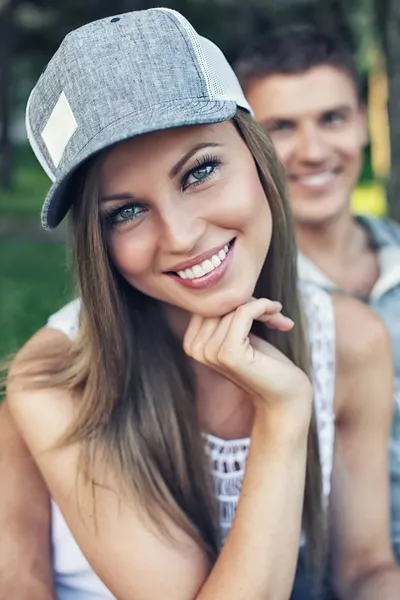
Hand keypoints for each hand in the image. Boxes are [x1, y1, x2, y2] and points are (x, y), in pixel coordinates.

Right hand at [183, 298, 311, 415]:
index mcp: (192, 342)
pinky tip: (280, 319)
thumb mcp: (240, 333)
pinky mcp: (229, 354)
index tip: (262, 308)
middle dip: (249, 300)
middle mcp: (195, 348)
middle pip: (219, 302)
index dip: (236, 299)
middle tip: (274, 312)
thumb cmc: (265, 363)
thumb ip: (225, 313)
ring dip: (262, 306)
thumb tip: (225, 281)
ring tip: (278, 318)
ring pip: (233, 306)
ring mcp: (210, 352)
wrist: (285, 396)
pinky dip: (264, 308)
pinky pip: (243, 312)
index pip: (208, 301)